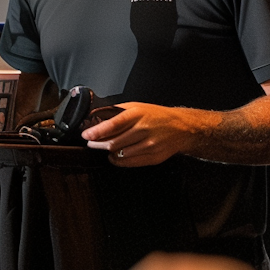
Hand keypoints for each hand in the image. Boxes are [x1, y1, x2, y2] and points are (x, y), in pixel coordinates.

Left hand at [84, 102, 206, 164]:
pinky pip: (130, 163)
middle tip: (92, 143)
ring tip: (105, 148)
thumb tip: (96, 117)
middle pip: (114, 143)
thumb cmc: (157, 115)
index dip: (97, 132)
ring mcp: (150, 145)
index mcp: (138, 114)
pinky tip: (115, 156)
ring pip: (120, 154)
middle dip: (98, 145)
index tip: (86, 135)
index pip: (113, 125)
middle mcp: (144, 129)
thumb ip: (117, 112)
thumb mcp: (137, 107)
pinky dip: (118, 161)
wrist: (182, 127)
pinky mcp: (154, 157)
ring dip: (108, 153)